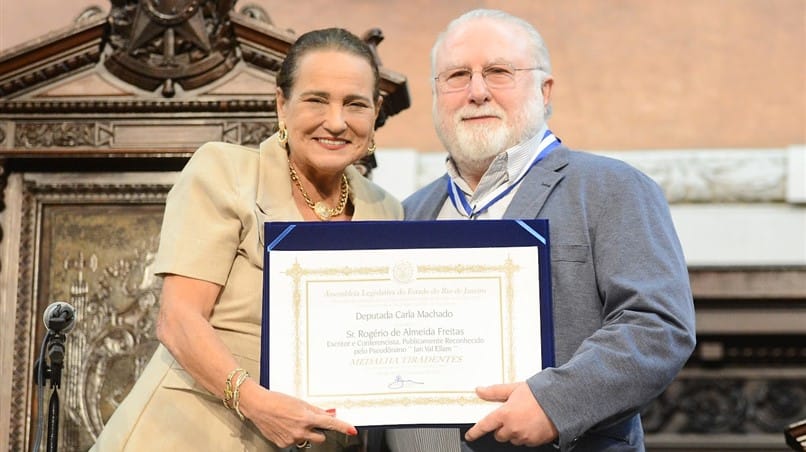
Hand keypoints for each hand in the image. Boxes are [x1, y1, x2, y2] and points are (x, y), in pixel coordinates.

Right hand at [238, 380, 356, 447]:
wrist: (258, 406)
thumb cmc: (277, 401)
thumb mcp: (300, 402)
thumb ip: (317, 410)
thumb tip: (331, 414)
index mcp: (306, 418)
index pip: (330, 424)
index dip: (342, 427)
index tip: (352, 430)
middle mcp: (300, 430)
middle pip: (321, 436)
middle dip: (319, 430)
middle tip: (309, 421)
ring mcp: (292, 439)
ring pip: (307, 440)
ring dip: (304, 433)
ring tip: (292, 422)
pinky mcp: (284, 445)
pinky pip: (295, 442)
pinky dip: (293, 436)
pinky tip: (285, 427)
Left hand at [464, 382, 557, 446]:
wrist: (559, 401)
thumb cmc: (538, 394)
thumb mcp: (514, 388)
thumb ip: (495, 391)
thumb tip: (480, 390)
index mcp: (505, 414)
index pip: (484, 426)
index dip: (475, 432)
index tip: (470, 435)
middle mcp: (512, 427)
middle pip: (498, 435)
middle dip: (501, 428)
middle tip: (510, 417)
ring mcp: (523, 436)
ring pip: (511, 439)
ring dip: (513, 432)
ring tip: (524, 419)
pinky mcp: (533, 442)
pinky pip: (524, 442)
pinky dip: (524, 436)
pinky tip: (531, 425)